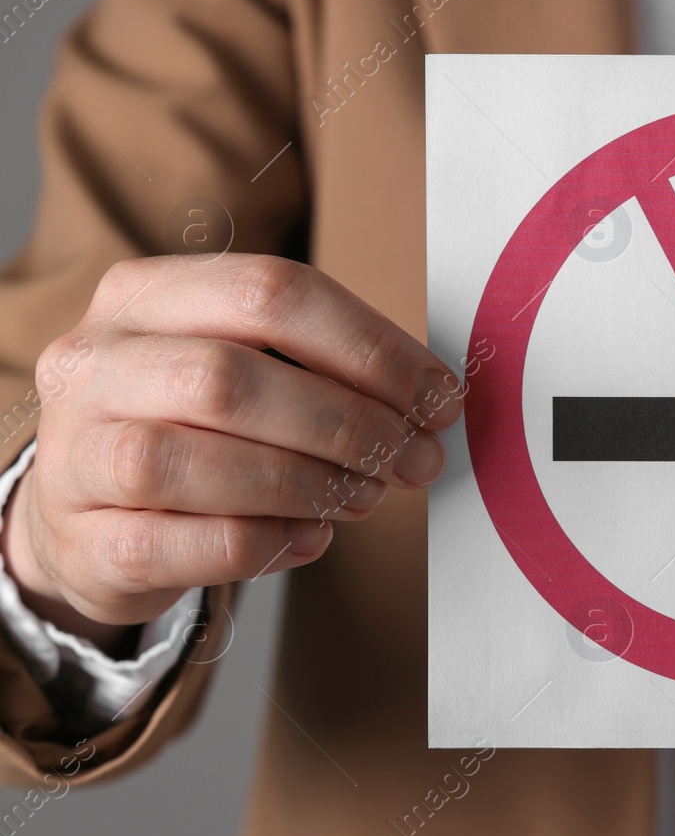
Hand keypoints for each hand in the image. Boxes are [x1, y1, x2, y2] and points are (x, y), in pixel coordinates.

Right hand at [2, 254, 462, 630]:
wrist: (91, 518)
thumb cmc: (194, 431)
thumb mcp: (246, 370)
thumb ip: (325, 369)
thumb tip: (433, 399)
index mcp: (147, 296)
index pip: (271, 292)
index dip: (371, 347)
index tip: (439, 397)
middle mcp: (94, 363)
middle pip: (229, 376)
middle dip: (346, 422)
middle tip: (414, 459)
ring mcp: (74, 453)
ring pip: (186, 460)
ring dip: (304, 483)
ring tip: (366, 496)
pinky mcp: (82, 540)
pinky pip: (170, 541)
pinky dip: (258, 543)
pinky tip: (309, 537)